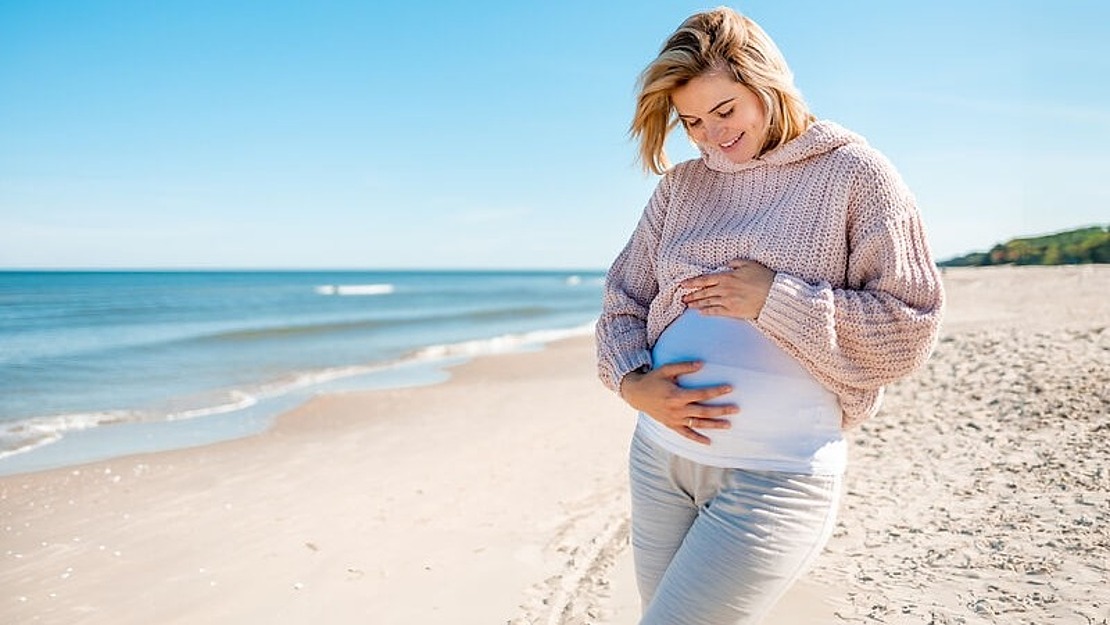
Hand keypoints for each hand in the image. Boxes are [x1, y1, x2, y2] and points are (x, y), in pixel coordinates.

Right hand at [620, 362, 735, 444]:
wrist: (636, 394)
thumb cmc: (653, 379)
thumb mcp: (665, 369)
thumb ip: (683, 367)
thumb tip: (701, 364)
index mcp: (676, 395)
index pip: (701, 394)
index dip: (716, 391)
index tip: (730, 388)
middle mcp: (677, 410)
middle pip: (703, 411)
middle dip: (721, 410)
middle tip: (737, 409)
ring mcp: (674, 419)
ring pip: (698, 424)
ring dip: (714, 425)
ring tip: (729, 424)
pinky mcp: (671, 425)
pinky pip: (686, 435)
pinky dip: (697, 439)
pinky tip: (709, 443)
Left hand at [680, 259, 774, 319]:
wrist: (774, 295)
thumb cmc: (764, 278)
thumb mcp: (750, 264)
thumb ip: (736, 263)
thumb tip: (727, 263)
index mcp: (727, 276)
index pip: (705, 279)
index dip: (692, 282)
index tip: (683, 284)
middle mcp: (725, 289)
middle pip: (703, 292)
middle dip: (691, 294)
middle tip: (682, 297)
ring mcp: (728, 301)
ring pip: (708, 302)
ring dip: (696, 303)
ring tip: (688, 305)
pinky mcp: (733, 311)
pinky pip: (717, 311)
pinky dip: (707, 311)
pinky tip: (701, 312)